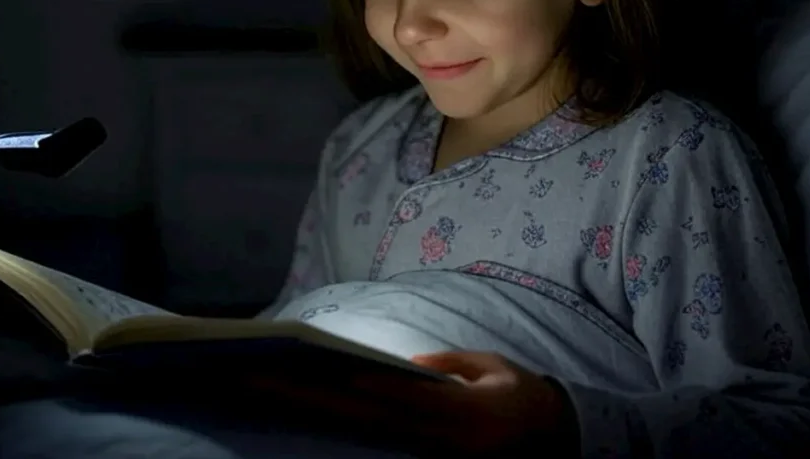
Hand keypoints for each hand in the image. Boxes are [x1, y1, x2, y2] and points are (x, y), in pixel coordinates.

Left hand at [248, 351, 579, 455]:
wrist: (559, 445)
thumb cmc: (524, 399)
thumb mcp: (495, 369)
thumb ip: (448, 367)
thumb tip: (402, 367)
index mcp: (458, 414)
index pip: (391, 393)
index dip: (347, 379)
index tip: (300, 362)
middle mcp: (436, 441)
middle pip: (358, 417)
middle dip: (303, 397)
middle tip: (249, 376)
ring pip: (358, 435)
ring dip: (309, 413)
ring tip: (264, 390)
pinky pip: (374, 447)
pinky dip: (338, 430)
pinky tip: (305, 413)